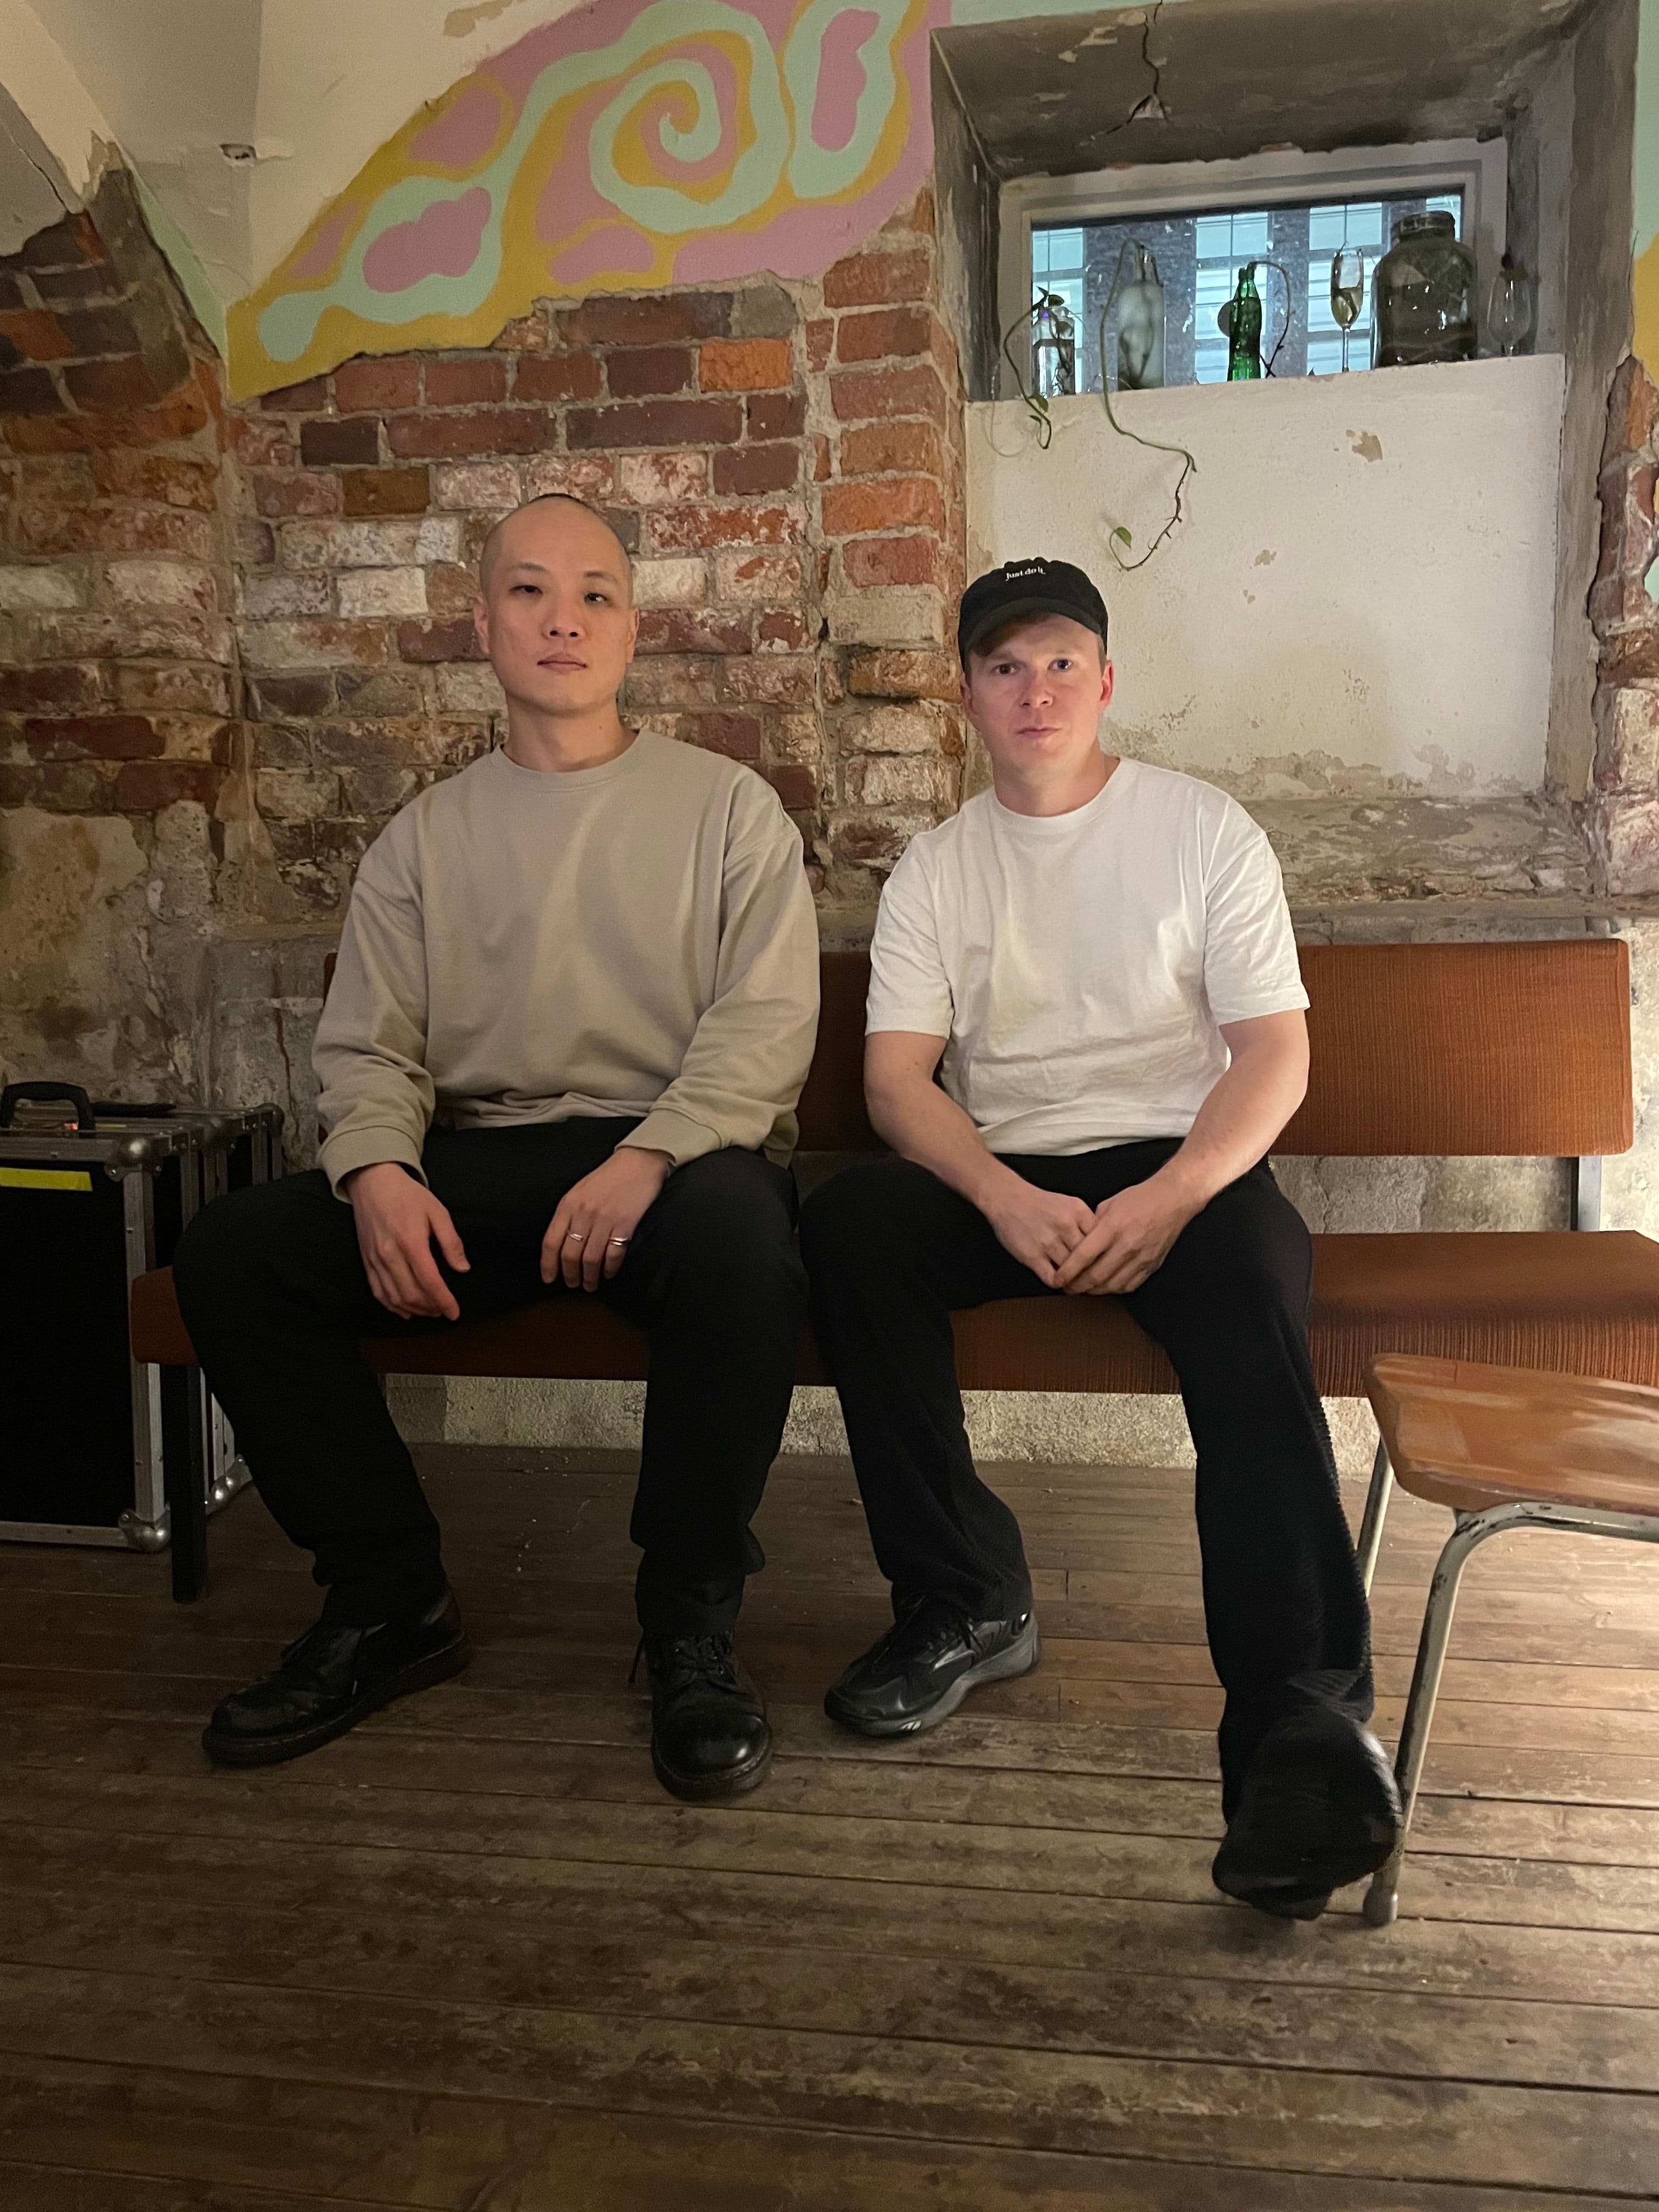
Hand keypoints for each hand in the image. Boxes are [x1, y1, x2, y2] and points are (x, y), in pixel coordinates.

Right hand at [345, 1161, 468, 1319]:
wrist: (373, 1182)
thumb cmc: (407, 1196)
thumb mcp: (438, 1212)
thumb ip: (452, 1242)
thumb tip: (463, 1268)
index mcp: (411, 1242)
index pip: (430, 1281)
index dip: (444, 1301)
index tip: (454, 1312)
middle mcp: (390, 1254)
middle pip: (411, 1294)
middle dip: (430, 1308)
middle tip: (443, 1310)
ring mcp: (375, 1259)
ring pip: (393, 1297)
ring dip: (413, 1309)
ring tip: (429, 1311)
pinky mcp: (366, 1260)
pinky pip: (377, 1291)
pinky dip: (391, 1305)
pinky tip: (405, 1310)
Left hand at [543, 1145, 672, 1290]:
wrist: (639, 1163)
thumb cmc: (608, 1177)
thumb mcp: (579, 1191)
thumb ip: (569, 1214)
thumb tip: (561, 1244)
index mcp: (568, 1204)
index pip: (551, 1242)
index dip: (548, 1264)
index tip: (549, 1278)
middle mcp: (584, 1213)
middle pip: (570, 1255)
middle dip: (570, 1275)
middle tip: (573, 1284)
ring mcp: (605, 1219)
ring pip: (590, 1259)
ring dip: (589, 1277)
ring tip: (590, 1284)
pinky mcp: (626, 1224)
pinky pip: (613, 1254)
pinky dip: (609, 1268)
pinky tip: (608, 1272)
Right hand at [981, 1172, 1096, 1287]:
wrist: (1007, 1199)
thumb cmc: (1039, 1204)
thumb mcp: (1070, 1204)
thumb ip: (1086, 1223)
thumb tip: (1103, 1247)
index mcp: (1078, 1211)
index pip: (1102, 1240)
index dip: (1103, 1253)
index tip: (1103, 1262)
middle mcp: (1065, 1225)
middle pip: (1089, 1257)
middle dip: (1090, 1268)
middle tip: (1092, 1277)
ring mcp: (1048, 1241)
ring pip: (1073, 1270)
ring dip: (1075, 1278)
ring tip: (1075, 1280)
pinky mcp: (1032, 1256)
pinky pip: (1053, 1279)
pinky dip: (1059, 1283)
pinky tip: (1059, 1280)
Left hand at [1052, 1174, 1200, 1296]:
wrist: (1173, 1200)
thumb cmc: (1140, 1199)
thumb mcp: (1108, 1205)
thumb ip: (1091, 1226)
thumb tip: (1076, 1243)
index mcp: (1113, 1227)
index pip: (1083, 1256)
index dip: (1067, 1272)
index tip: (1056, 1279)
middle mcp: (1127, 1245)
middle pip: (1095, 1276)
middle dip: (1076, 1286)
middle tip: (1066, 1287)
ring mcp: (1141, 1258)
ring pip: (1111, 1285)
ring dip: (1093, 1290)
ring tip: (1082, 1288)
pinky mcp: (1151, 1266)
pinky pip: (1128, 1286)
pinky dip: (1113, 1289)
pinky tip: (1104, 1286)